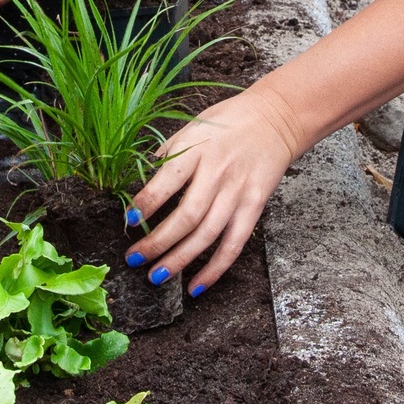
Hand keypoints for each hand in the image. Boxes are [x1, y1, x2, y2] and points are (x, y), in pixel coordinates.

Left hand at [121, 89, 303, 293]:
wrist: (275, 118)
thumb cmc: (227, 121)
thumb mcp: (191, 127)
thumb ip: (168, 155)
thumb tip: (141, 186)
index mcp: (196, 148)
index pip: (167, 181)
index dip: (146, 203)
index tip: (128, 221)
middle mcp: (217, 172)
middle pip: (187, 216)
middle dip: (157, 242)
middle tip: (134, 259)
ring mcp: (238, 192)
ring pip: (207, 235)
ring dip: (180, 260)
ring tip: (157, 275)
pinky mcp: (254, 206)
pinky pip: (234, 244)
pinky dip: (215, 269)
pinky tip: (195, 285)